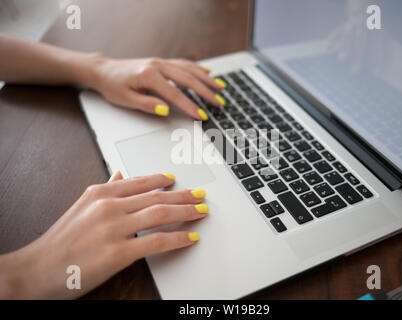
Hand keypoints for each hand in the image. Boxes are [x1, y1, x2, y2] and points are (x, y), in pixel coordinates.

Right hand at [0, 172, 208, 298]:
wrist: (36, 270)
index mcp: (100, 193)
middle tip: (201, 196)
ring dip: (186, 211)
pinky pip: (157, 240)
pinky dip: (178, 237)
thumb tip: (120, 174)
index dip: (163, 180)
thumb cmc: (59, 242)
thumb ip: (104, 189)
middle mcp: (108, 206)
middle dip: (183, 195)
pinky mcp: (118, 252)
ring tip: (201, 211)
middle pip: (157, 196)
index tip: (177, 181)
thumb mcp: (80, 207)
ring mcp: (114, 228)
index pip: (141, 182)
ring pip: (161, 213)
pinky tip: (190, 237)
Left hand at [89, 56, 226, 119]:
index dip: (190, 106)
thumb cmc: (113, 86)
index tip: (202, 115)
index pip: (175, 94)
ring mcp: (160, 62)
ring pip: (189, 69)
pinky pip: (183, 63)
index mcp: (149, 76)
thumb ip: (147, 105)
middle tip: (219, 103)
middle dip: (206, 92)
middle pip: (188, 79)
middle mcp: (157, 66)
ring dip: (206, 78)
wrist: (104, 70)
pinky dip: (197, 68)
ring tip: (220, 87)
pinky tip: (207, 71)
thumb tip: (165, 110)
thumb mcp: (126, 100)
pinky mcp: (161, 62)